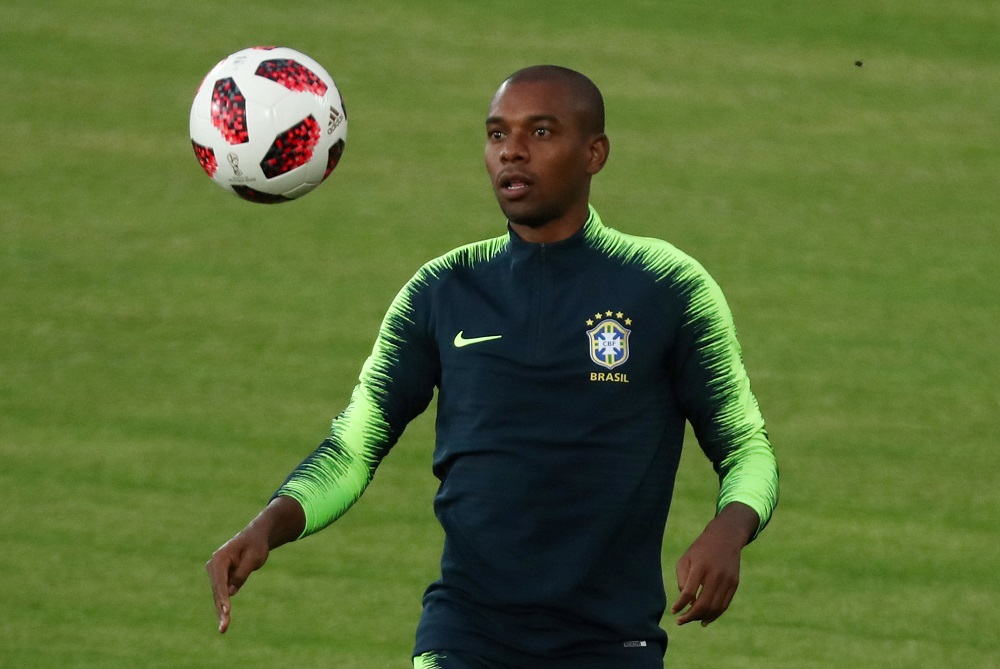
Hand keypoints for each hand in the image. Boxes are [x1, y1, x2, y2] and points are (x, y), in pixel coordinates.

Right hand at [205, 496, 304, 632]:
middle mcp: (213, 566)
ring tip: (223, 628)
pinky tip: (224, 620)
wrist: (256, 537)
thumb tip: (231, 592)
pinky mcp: (221, 579)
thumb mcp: (253, 558)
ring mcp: (216, 573)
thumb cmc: (256, 545)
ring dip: (221, 611)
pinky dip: (223, 606)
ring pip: (218, 595)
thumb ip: (242, 574)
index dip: (223, 597)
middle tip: (224, 627)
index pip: (220, 581)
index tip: (226, 611)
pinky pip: (222, 594)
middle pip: (217, 591)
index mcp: (220, 558)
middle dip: (221, 609)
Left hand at [671, 502, 758, 626]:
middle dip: (690, 616)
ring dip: (702, 618)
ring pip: (715, 607)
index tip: (673, 611)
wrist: (725, 537)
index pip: (689, 592)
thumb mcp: (686, 558)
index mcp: (700, 566)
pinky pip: (725, 604)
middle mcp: (715, 574)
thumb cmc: (700, 549)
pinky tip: (705, 619)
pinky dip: (715, 615)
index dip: (680, 605)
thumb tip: (687, 601)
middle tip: (681, 621)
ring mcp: (727, 580)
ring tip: (692, 621)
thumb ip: (683, 579)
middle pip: (703, 603)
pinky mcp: (735, 583)